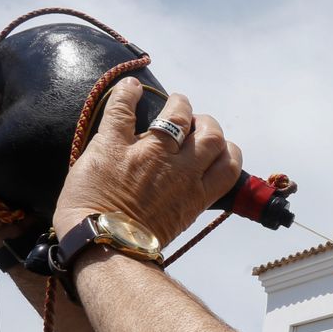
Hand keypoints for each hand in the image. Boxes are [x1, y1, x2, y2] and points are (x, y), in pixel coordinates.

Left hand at [54, 79, 242, 247]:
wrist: (104, 244)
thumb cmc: (136, 244)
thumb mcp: (177, 225)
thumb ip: (185, 202)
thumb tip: (182, 194)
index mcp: (196, 193)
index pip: (228, 163)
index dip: (227, 151)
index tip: (219, 148)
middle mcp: (179, 170)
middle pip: (210, 135)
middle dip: (207, 124)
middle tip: (196, 122)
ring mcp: (148, 154)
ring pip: (176, 115)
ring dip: (179, 104)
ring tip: (175, 102)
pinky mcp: (114, 145)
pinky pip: (123, 109)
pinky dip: (127, 94)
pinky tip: (131, 87)